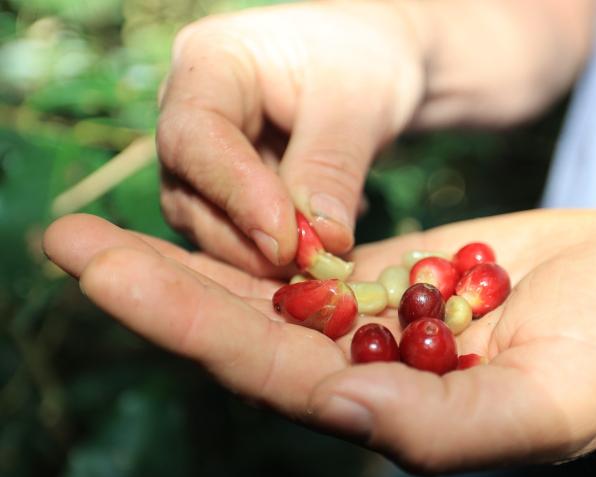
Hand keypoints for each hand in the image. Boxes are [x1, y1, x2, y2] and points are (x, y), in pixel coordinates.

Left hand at [42, 210, 595, 472]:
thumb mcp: (545, 405)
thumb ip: (445, 426)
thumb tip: (338, 404)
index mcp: (389, 412)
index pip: (270, 370)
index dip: (185, 325)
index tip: (106, 274)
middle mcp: (367, 370)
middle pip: (243, 329)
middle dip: (156, 288)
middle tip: (68, 241)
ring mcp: (376, 321)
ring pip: (265, 290)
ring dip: (187, 256)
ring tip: (102, 223)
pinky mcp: (394, 276)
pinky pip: (309, 256)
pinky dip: (255, 235)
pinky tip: (205, 212)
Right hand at [157, 1, 426, 272]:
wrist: (374, 64)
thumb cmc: (365, 61)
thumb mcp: (360, 104)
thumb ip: (333, 167)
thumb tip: (322, 241)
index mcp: (210, 63)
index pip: (195, 137)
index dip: (236, 194)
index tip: (286, 242)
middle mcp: (190, 111)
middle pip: (190, 191)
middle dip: (247, 240)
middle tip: (309, 266)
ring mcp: (205, 156)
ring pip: (209, 224)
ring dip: (262, 256)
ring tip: (323, 260)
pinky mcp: (228, 192)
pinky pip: (238, 235)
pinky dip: (279, 252)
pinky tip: (324, 246)